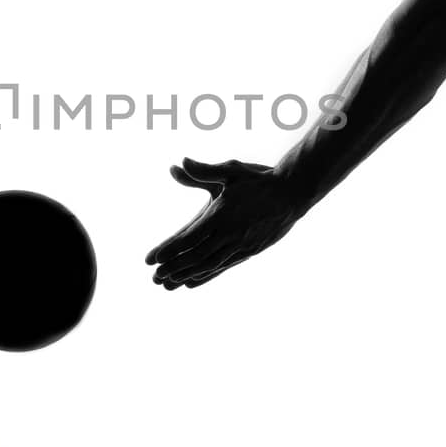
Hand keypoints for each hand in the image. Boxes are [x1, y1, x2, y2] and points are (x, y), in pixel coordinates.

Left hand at [145, 158, 304, 289]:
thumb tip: (178, 163)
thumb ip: (202, 171)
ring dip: (187, 275)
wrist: (292, 194)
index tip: (153, 258)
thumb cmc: (259, 180)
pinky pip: (223, 267)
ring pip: (209, 265)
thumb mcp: (230, 170)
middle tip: (154, 276)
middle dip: (174, 267)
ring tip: (169, 283)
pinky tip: (193, 281)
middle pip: (196, 256)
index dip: (170, 249)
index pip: (190, 236)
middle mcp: (230, 233)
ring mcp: (241, 245)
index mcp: (221, 215)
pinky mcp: (250, 251)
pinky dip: (206, 275)